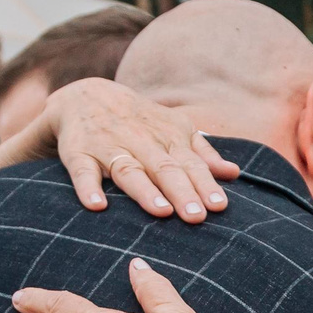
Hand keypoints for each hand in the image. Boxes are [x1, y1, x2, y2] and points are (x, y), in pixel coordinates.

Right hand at [0, 78, 238, 222]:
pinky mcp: (78, 153)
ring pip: (128, 169)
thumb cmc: (137, 121)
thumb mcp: (172, 128)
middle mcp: (140, 140)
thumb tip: (233, 173)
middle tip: (196, 217)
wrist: (84, 95)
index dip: (204, 184)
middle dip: (181, 191)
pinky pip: (82, 171)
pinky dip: (88, 188)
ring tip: (161, 211)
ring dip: (144, 191)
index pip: (190, 163)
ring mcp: (108, 146)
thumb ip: (201, 153)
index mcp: (167, 135)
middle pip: (163, 168)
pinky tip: (97, 206)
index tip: (219, 206)